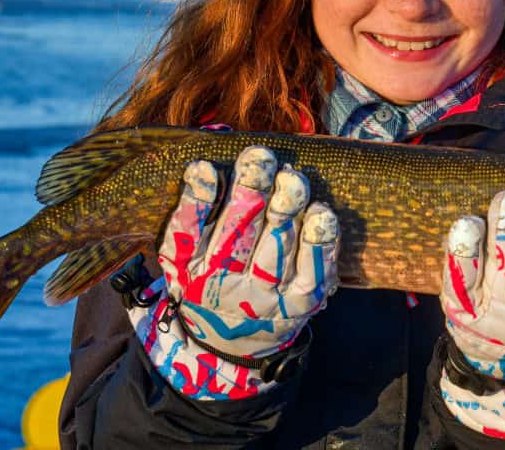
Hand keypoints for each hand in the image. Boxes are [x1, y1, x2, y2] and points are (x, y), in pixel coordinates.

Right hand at [127, 146, 339, 399]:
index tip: (206, 167)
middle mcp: (224, 287)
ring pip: (277, 250)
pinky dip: (319, 242)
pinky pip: (313, 271)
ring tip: (292, 179)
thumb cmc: (208, 282)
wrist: (231, 346)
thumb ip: (191, 212)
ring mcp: (265, 298)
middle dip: (252, 193)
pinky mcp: (300, 305)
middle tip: (261, 157)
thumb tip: (205, 161)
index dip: (198, 199)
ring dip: (288, 211)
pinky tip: (321, 213)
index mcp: (190, 271)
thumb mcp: (184, 257)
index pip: (189, 232)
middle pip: (238, 235)